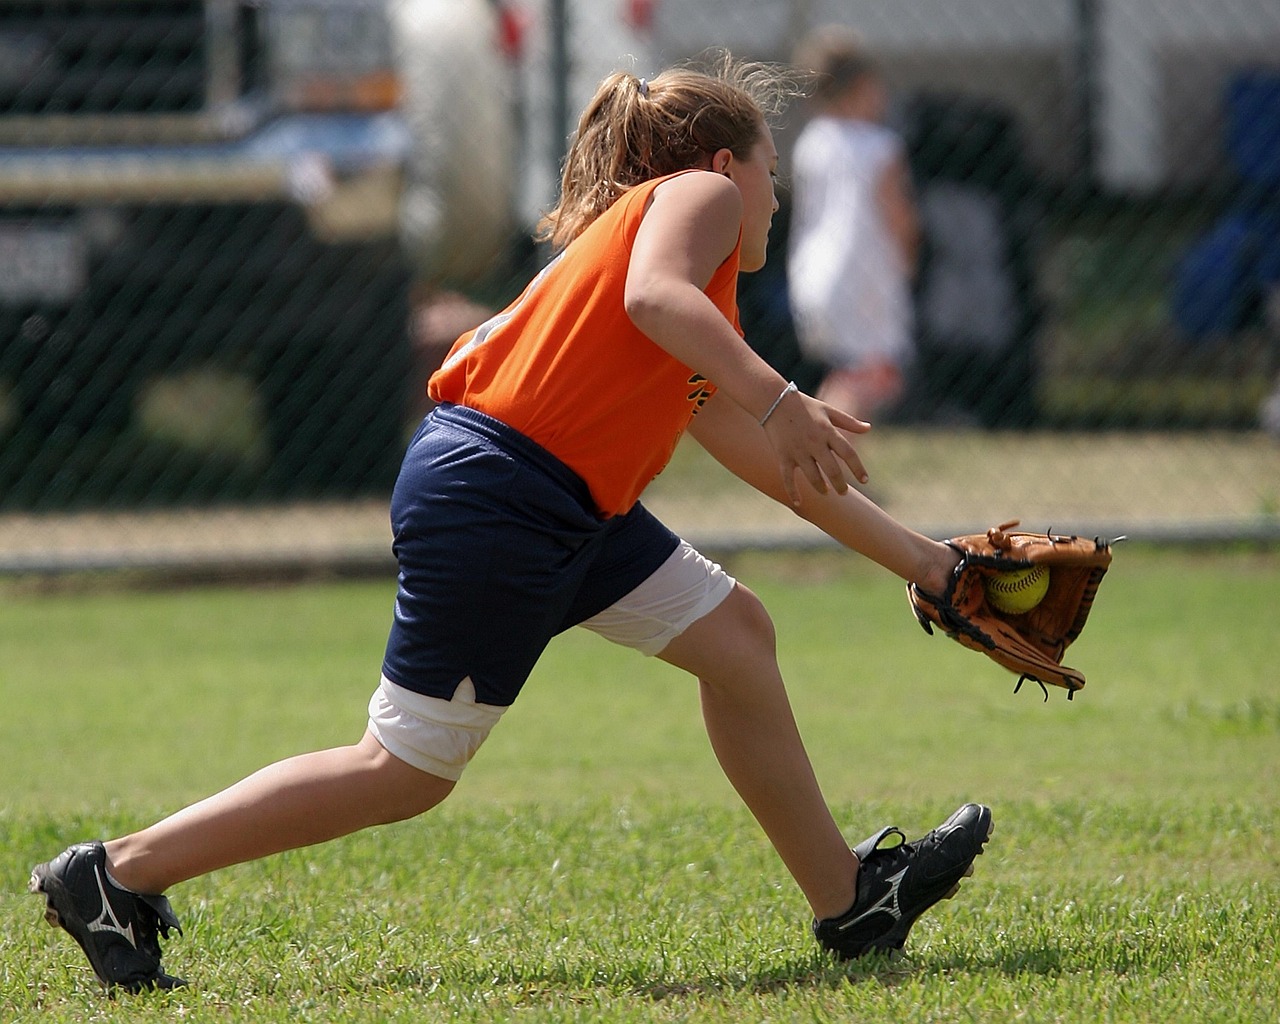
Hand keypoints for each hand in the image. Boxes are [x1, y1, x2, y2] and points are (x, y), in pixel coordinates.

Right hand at [760, 387, 869, 504]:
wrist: (773, 399)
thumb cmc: (803, 404)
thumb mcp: (828, 410)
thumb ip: (849, 421)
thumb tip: (868, 428)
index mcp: (828, 431)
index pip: (848, 453)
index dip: (858, 468)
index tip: (865, 480)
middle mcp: (815, 443)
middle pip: (832, 469)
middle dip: (840, 484)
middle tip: (843, 492)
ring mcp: (798, 450)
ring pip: (813, 476)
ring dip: (821, 488)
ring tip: (825, 493)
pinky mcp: (783, 455)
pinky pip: (788, 478)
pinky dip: (793, 492)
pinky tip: (799, 503)